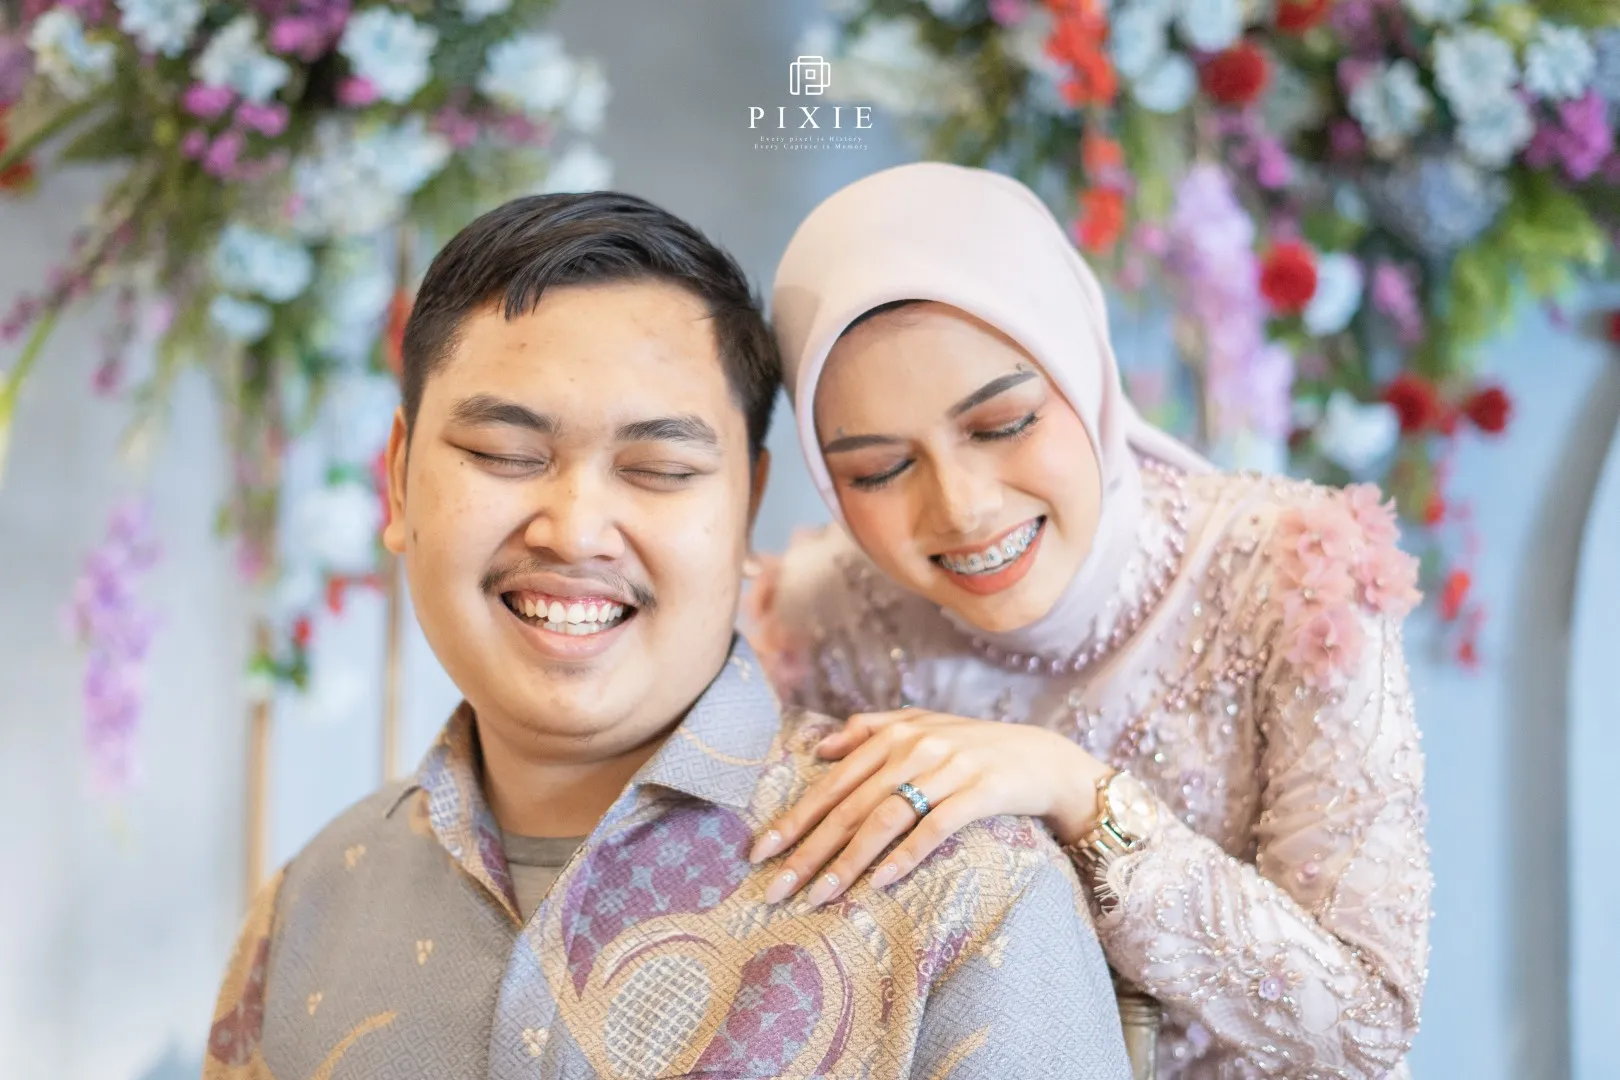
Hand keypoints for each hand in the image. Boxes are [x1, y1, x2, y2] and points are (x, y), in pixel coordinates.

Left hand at [747, 708, 1112, 906]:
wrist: (1044, 757)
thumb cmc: (974, 747)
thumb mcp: (924, 726)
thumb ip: (871, 729)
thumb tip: (821, 746)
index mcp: (894, 734)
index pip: (832, 783)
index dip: (794, 818)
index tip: (759, 852)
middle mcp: (915, 748)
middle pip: (850, 806)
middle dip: (809, 850)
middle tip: (776, 888)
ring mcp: (948, 769)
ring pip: (885, 818)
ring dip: (848, 860)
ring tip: (819, 896)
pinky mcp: (980, 792)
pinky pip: (935, 827)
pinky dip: (905, 854)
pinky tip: (880, 881)